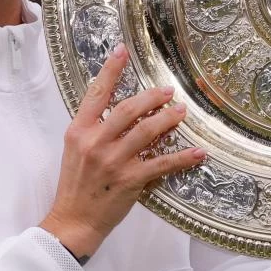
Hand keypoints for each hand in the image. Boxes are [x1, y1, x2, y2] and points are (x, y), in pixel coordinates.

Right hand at [41, 43, 205, 258]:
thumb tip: (121, 111)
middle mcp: (95, 142)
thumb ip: (93, 128)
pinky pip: (161, 164)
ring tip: (181, 112)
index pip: (96, 93)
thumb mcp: (75, 150)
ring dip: (167, 119)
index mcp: (79, 131)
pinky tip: (197, 152)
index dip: (111, 70)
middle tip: (168, 91)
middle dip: (151, 97)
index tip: (123, 51)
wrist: (73, 220)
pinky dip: (182, 157)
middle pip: (128, 109)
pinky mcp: (130, 180)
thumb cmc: (75, 184)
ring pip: (146, 131)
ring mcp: (113, 161)